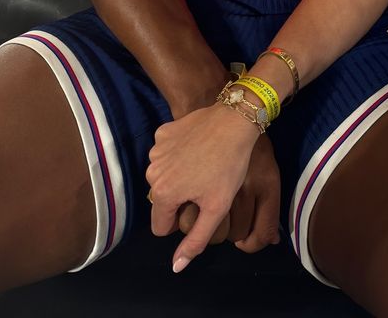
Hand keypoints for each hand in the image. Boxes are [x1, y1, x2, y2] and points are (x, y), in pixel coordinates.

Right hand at [147, 102, 260, 271]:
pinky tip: (197, 146)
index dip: (181, 220)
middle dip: (179, 196)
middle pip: (162, 199)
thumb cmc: (229, 166)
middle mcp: (152, 172)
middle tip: (205, 182)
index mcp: (163, 194)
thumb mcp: (216, 208)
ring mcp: (155, 149)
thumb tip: (176, 266)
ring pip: (163, 175)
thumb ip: (195, 240)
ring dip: (178, 174)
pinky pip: (165, 152)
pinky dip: (178, 152)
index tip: (200, 204)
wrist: (235, 121)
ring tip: (203, 163)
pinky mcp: (163, 131)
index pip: (161, 226)